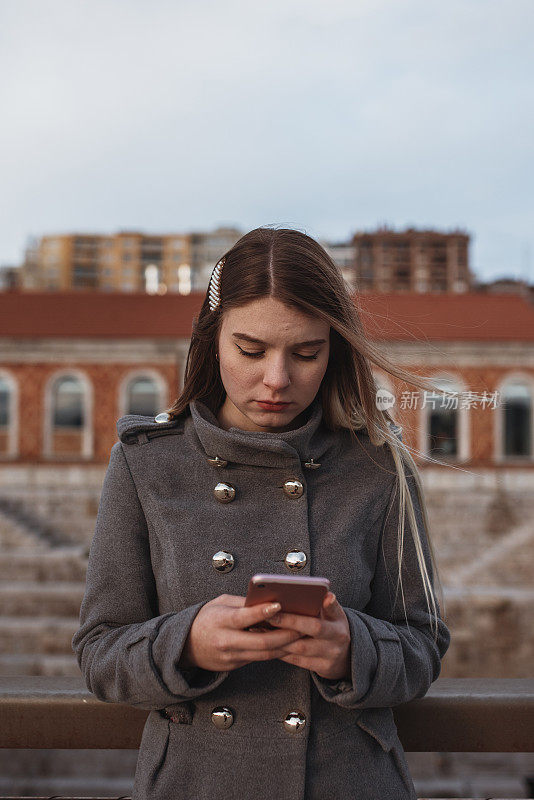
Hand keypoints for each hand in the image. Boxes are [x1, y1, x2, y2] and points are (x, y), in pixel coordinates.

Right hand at [179, 594, 303, 672]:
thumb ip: (242, 603)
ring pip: (264, 654)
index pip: (243, 617)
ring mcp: (230, 657)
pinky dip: (275, 652)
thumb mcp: (219, 603)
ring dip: (285, 646)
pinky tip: (288, 644)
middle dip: (285, 635)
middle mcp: (226, 641)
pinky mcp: (235, 666)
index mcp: (220, 621)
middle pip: (260, 642)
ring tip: (302, 636)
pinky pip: (259, 659)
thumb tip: (267, 600)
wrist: (185, 646)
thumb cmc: (205, 618)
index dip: (262, 612)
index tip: (279, 605)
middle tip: (303, 627)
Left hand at [268, 592, 350, 680]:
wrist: (348, 655)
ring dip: (278, 638)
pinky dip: (280, 650)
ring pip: (299, 648)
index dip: (311, 609)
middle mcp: (335, 642)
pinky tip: (267, 642)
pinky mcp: (320, 668)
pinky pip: (296, 660)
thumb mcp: (336, 615)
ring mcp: (328, 657)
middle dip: (288, 621)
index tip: (287, 602)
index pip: (326, 614)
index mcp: (338, 625)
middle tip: (268, 614)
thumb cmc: (334, 627)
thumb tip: (327, 595)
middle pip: (310, 630)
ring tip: (260, 628)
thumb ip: (329, 605)